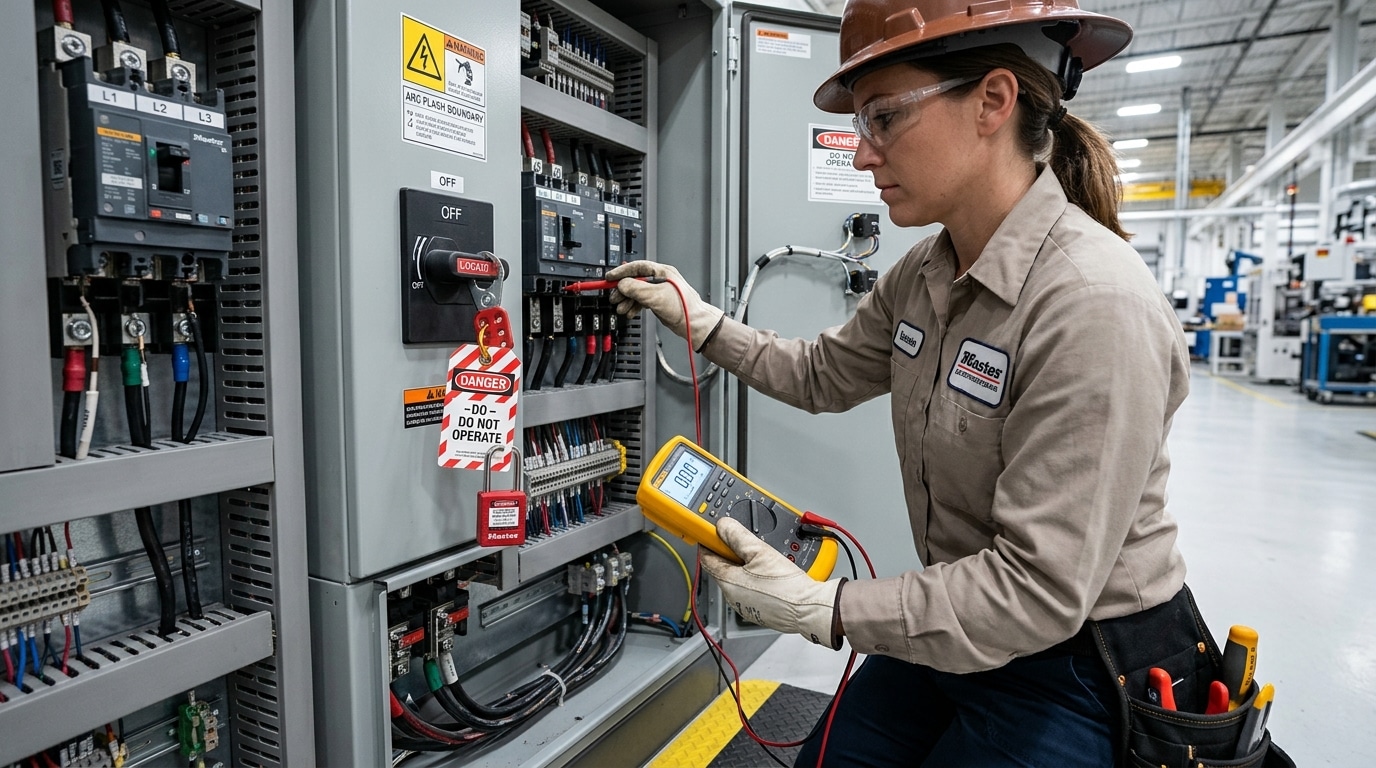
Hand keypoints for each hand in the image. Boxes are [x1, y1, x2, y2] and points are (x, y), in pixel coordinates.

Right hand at [606, 261, 723, 350]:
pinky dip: (634, 306)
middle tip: (614, 297)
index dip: (621, 272)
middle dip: (623, 289)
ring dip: (627, 300)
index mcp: (661, 272)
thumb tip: (622, 284)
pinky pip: (641, 301)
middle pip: (634, 280)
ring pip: (637, 292)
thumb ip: (636, 289)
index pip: (636, 267)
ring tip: (621, 307)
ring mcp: (659, 291)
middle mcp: (659, 279)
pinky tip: (630, 311)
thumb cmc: (684, 307)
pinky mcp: (658, 301)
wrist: (694, 323)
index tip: (610, 277)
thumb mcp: (655, 295)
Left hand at [700, 518, 844, 648]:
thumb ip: (738, 536)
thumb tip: (723, 526)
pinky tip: (771, 574)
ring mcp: (747, 606)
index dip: (709, 542)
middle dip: (731, 553)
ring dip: (745, 567)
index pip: (707, 559)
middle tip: (744, 542)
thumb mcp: (760, 551)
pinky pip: (752, 591)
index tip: (712, 532)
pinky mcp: (760, 612)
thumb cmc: (787, 587)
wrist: (810, 609)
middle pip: (724, 569)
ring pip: (739, 580)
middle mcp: (733, 598)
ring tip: (763, 558)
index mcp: (728, 583)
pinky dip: (757, 580)